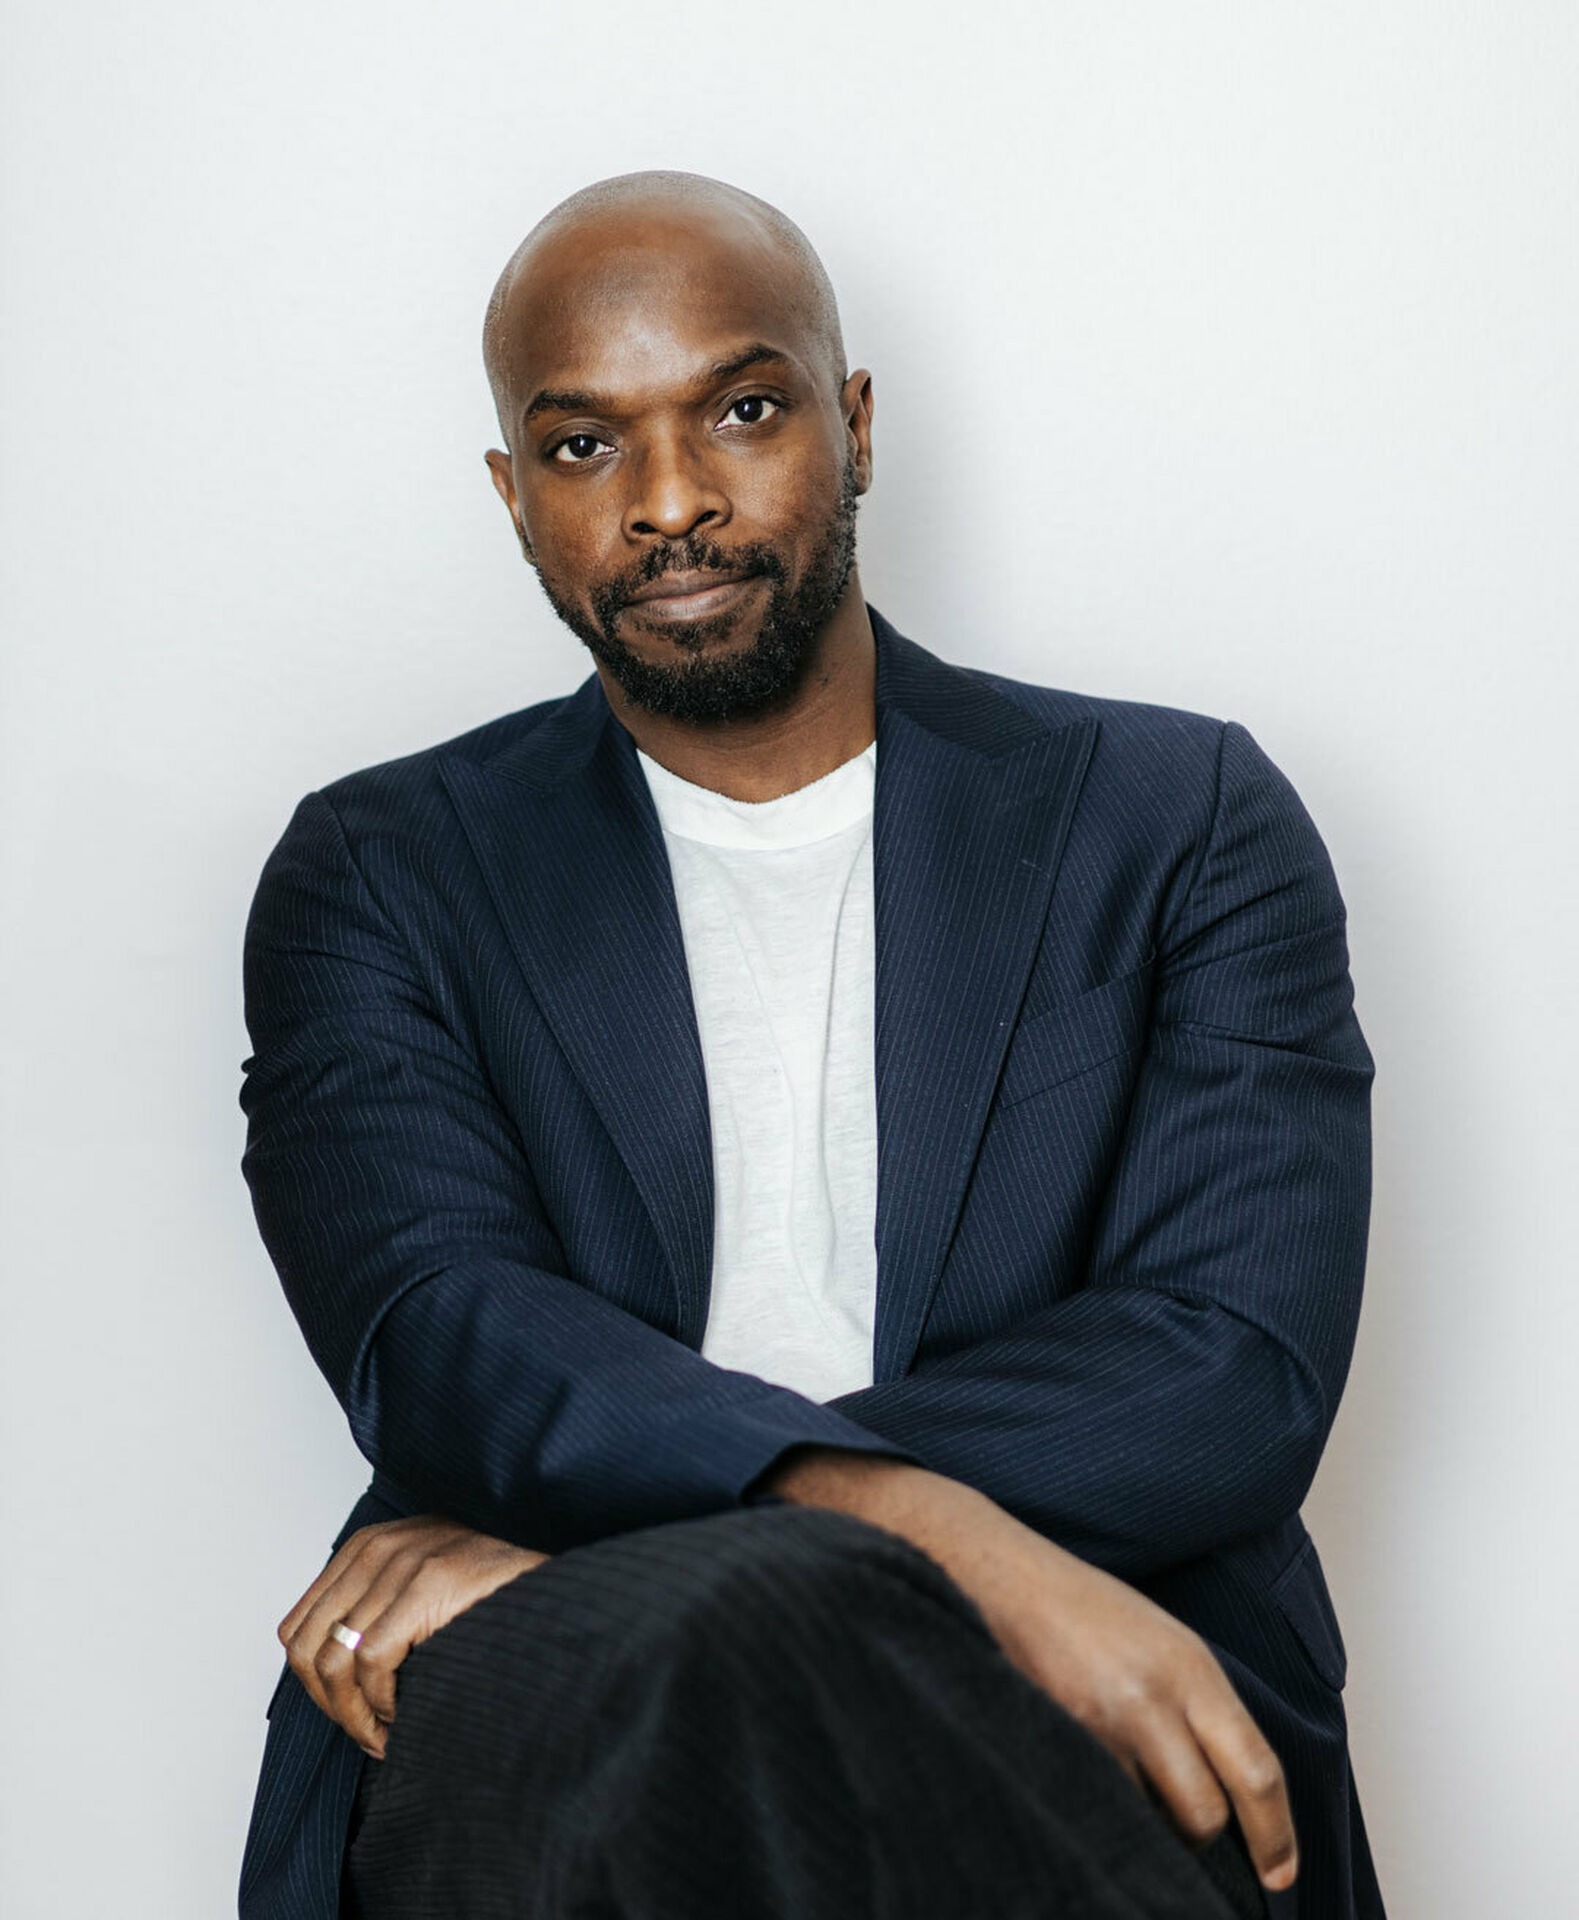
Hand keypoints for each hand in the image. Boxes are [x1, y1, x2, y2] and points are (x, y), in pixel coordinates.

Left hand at [276, 1516, 549, 1758]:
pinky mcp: (429, 1581)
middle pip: (306, 1647)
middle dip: (331, 1706)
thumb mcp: (415, 1589)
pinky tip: (406, 1714)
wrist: (552, 1585)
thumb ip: (371, 1612)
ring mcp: (402, 1560)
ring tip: (385, 1736)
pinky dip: (382, 1702)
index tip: (347, 1717)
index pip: (296, 1629)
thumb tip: (322, 1680)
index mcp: (365, 1548)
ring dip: (355, 1715)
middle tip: (366, 1736)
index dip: (313, 1686)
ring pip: (334, 1660)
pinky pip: (372, 1660)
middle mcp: (376, 1547)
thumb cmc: (486, 1598)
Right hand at [763, 1450, 1297, 1893]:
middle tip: (1187, 1827)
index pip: (1257, 1771)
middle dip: (1200, 1835)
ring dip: (1147, 1820)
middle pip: (1205, 1814)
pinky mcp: (1058, 1741)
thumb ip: (1204, 1709)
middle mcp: (1152, 1697)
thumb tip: (1238, 1790)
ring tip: (1127, 1778)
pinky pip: (1101, 1804)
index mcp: (1192, 1668)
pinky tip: (1093, 1773)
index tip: (1281, 1875)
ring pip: (1149, 1820)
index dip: (1276, 1835)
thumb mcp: (1167, 1643)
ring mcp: (1100, 1723)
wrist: (1004, 1578)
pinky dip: (1105, 1804)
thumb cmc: (1087, 1609)